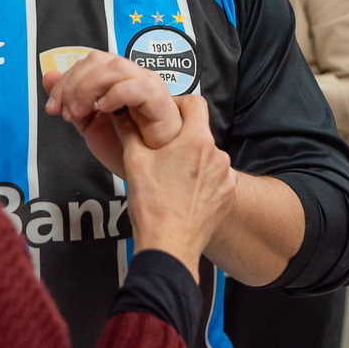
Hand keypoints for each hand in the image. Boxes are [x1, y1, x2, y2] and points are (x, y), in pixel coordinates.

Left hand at [43, 50, 182, 177]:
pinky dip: (115, 94)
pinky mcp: (159, 100)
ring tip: (81, 113)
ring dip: (89, 89)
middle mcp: (132, 76)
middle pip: (98, 60)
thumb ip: (70, 100)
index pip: (87, 63)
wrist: (150, 171)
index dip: (65, 81)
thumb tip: (48, 76)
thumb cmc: (127, 146)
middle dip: (74, 84)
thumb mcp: (89, 123)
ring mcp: (148, 85)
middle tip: (67, 112)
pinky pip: (137, 87)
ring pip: (115, 68)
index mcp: (116, 78)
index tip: (53, 107)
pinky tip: (104, 110)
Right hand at [119, 95, 236, 281]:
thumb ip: (128, 131)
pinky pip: (216, 178)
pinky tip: (184, 192)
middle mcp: (217, 155)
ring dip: (192, 161)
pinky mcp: (228, 196)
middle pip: (199, 133)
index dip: (179, 103)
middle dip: (181, 139)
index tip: (167, 112)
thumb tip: (121, 113)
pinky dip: (202, 180)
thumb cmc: (153, 205)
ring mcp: (226, 177)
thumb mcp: (134, 161)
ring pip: (208, 157)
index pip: (196, 102)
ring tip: (171, 177)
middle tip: (161, 151)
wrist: (169, 245)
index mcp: (196, 140)